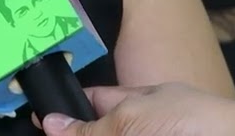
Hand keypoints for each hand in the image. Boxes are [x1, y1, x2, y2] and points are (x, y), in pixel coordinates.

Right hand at [38, 83, 234, 135]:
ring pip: (116, 135)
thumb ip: (92, 127)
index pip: (96, 101)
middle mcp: (146, 125)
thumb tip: (51, 124)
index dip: (70, 110)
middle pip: (103, 129)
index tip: (41, 121)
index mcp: (143, 101)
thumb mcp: (133, 119)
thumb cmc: (193, 123)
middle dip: (79, 133)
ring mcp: (151, 135)